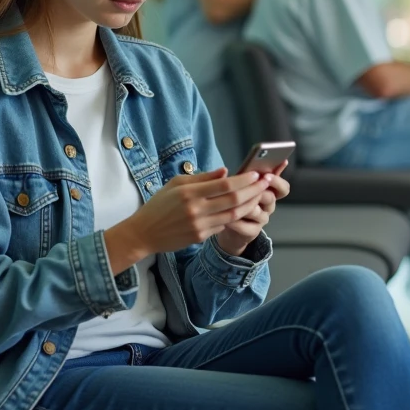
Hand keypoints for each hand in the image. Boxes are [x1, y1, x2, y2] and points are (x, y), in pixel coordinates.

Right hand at [111, 169, 267, 260]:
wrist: (144, 233)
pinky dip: (236, 217)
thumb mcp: (176, 184)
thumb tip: (226, 172)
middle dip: (254, 190)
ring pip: (233, 215)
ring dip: (250, 204)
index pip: (225, 184)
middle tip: (266, 182)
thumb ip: (202, 178)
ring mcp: (199, 225)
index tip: (256, 173)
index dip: (244, 179)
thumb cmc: (159, 204)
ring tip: (260, 195)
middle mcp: (196, 209)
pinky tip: (245, 209)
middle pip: (234, 199)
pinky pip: (224, 226)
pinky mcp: (200, 237)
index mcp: (189, 192)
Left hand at [216, 162, 289, 255]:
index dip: (277, 182)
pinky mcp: (253, 232)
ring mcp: (262, 219)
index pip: (283, 188)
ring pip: (257, 212)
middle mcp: (269, 206)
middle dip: (258, 192)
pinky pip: (246, 226)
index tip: (267, 176)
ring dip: (244, 206)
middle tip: (248, 188)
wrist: (226, 223)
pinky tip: (226, 219)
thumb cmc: (234, 199)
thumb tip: (252, 162)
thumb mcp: (241, 185)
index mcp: (270, 192)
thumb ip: (248, 176)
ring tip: (231, 202)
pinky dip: (235, 222)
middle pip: (270, 198)